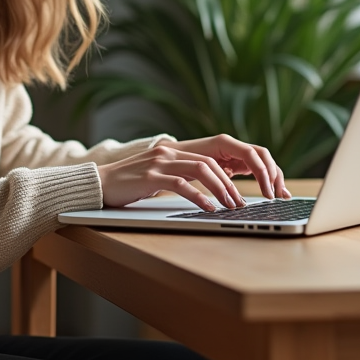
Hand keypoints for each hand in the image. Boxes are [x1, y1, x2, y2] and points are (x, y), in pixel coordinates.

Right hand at [96, 135, 289, 210]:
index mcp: (180, 150)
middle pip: (216, 160)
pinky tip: (209, 209)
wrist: (99, 183)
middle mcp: (172, 151)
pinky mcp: (149, 175)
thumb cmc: (133, 184)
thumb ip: (189, 175)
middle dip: (238, 181)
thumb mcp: (164, 176)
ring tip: (233, 207)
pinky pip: (180, 184)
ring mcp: (160, 161)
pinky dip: (198, 197)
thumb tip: (221, 186)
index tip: (261, 184)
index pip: (222, 150)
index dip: (244, 164)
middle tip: (249, 202)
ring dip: (222, 189)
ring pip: (202, 169)